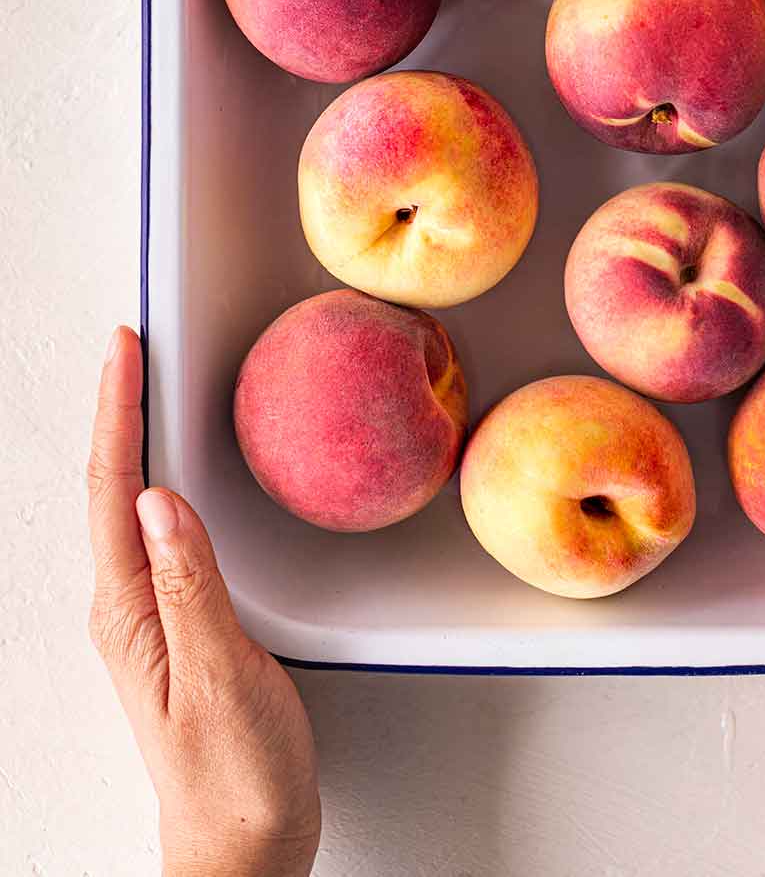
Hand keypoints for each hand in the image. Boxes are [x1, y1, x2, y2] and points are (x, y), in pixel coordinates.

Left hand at [87, 327, 320, 876]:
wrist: (242, 849)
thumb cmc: (234, 776)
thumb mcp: (219, 676)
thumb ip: (191, 587)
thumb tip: (161, 501)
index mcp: (130, 614)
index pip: (115, 491)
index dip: (119, 412)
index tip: (125, 350)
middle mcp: (128, 609)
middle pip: (112, 487)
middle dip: (116, 410)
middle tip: (129, 346)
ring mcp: (150, 617)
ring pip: (131, 507)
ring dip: (133, 439)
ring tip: (143, 386)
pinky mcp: (179, 625)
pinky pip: (160, 534)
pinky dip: (161, 481)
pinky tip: (176, 472)